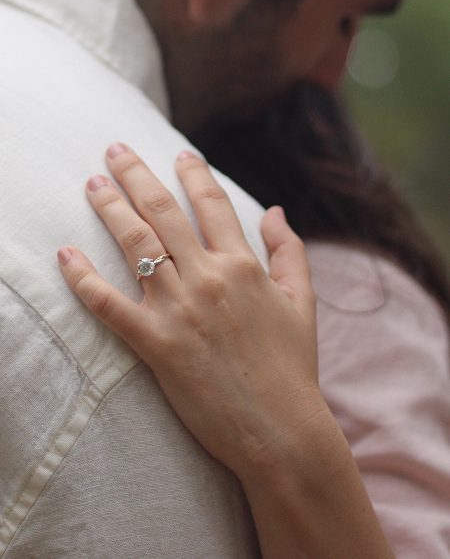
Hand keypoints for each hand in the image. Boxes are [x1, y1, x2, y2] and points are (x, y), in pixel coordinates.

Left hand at [58, 144, 323, 484]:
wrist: (279, 430)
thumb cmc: (293, 368)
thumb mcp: (302, 303)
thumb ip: (288, 252)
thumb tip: (275, 211)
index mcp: (243, 265)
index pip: (211, 203)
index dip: (193, 172)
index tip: (178, 152)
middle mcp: (209, 278)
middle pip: (163, 211)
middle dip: (135, 174)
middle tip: (113, 149)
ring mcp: (180, 309)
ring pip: (137, 244)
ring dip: (110, 208)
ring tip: (92, 184)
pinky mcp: (156, 344)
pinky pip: (111, 305)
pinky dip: (85, 279)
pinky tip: (66, 255)